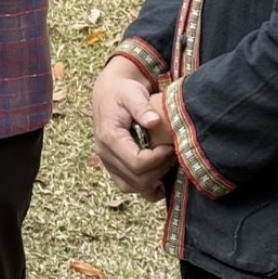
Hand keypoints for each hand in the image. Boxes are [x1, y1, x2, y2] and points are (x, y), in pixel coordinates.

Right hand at [91, 58, 175, 199]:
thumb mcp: (132, 93)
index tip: (170, 147)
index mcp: (109, 137)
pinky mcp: (113, 166)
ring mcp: (108, 162)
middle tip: (172, 153)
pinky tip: (159, 175)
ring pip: (132, 187)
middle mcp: (105, 154)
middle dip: (159, 170)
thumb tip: (154, 121)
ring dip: (154, 181)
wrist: (109, 92)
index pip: (137, 163)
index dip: (158, 160)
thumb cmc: (123, 91)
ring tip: (166, 162)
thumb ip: (142, 107)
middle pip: (137, 179)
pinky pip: (129, 186)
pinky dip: (146, 186)